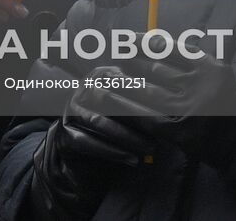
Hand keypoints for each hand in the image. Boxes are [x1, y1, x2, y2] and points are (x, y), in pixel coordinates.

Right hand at [27, 87, 157, 220]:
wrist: (86, 160)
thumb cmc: (119, 128)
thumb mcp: (132, 107)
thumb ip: (143, 95)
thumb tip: (171, 93)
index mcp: (98, 77)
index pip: (119, 79)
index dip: (141, 92)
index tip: (165, 107)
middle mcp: (81, 91)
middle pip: (108, 99)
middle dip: (136, 116)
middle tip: (160, 130)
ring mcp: (69, 113)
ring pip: (98, 121)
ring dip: (126, 136)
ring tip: (149, 148)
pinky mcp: (64, 136)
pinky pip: (86, 142)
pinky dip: (111, 151)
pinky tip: (132, 159)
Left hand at [78, 42, 235, 154]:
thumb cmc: (228, 100)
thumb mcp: (215, 72)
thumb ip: (186, 60)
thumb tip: (147, 43)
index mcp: (209, 66)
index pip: (167, 48)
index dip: (141, 41)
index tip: (124, 37)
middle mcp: (198, 86)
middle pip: (153, 68)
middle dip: (128, 59)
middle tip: (109, 52)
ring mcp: (188, 110)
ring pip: (146, 91)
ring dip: (122, 82)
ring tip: (104, 73)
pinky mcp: (179, 131)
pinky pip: (147, 116)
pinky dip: (128, 108)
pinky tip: (112, 101)